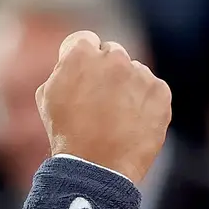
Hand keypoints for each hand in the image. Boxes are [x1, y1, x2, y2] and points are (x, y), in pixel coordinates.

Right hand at [37, 31, 169, 186]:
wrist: (97, 168)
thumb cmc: (66, 134)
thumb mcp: (48, 96)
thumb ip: (62, 69)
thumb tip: (74, 62)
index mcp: (81, 53)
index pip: (84, 40)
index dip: (81, 61)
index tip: (82, 78)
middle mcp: (114, 57)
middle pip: (112, 53)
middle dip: (107, 71)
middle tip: (100, 102)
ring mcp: (140, 74)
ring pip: (134, 72)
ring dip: (127, 87)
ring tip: (117, 118)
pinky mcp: (161, 92)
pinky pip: (153, 89)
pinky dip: (146, 103)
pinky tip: (133, 123)